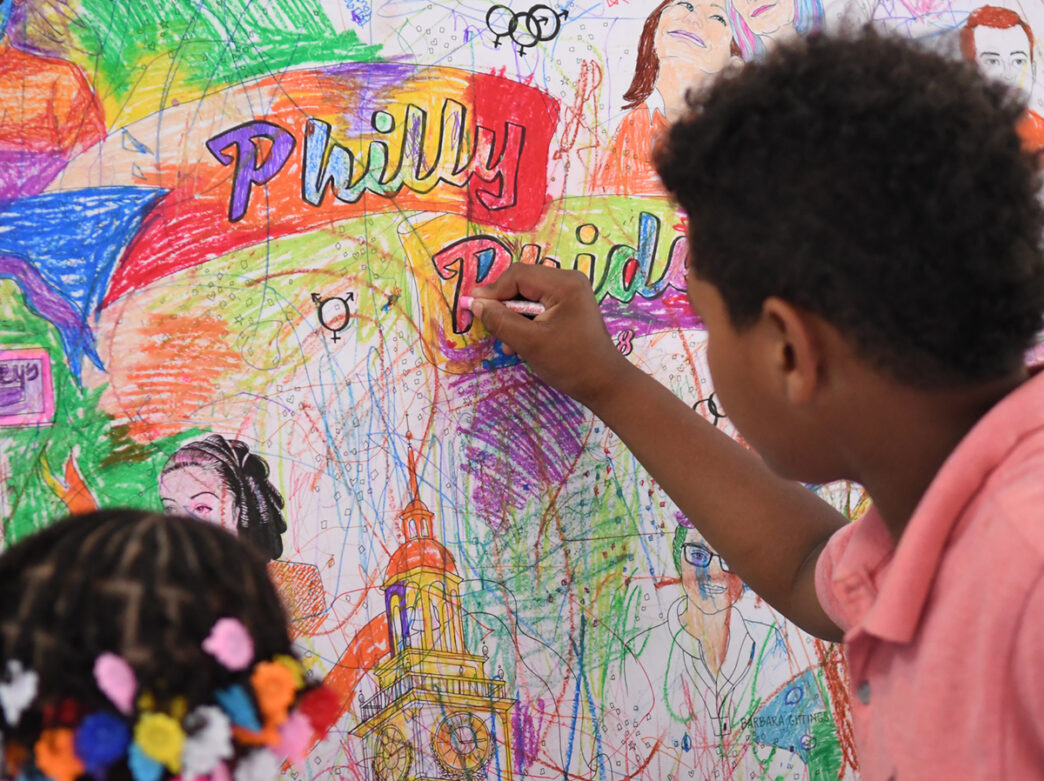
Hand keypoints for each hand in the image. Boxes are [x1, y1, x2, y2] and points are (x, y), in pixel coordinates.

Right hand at [470, 265, 634, 407]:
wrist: (604, 385)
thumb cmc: (571, 364)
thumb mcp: (530, 343)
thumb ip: (500, 321)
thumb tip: (475, 303)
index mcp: (564, 284)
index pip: (518, 275)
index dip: (492, 291)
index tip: (472, 308)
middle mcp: (568, 281)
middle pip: (522, 283)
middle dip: (504, 306)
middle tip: (491, 328)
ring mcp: (570, 293)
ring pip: (527, 296)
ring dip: (513, 318)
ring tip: (509, 345)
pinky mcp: (569, 307)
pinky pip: (538, 306)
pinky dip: (525, 323)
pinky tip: (521, 344)